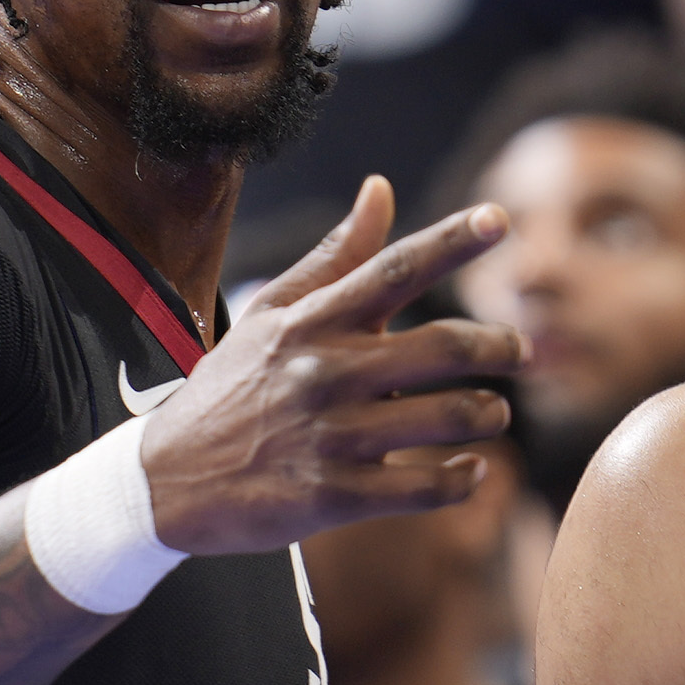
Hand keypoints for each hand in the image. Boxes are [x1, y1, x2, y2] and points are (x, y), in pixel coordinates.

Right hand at [135, 182, 520, 557]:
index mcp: (313, 322)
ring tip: (493, 413)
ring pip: (448, 417)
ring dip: (489, 414)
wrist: (164, 482)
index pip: (393, 269)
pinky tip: (471, 470)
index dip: (451, 241)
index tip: (500, 218)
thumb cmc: (231, 389)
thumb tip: (381, 188)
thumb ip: (335, 256)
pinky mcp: (333, 497)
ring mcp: (331, 436)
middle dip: (500, 346)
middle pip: (444, 346)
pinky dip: (463, 479)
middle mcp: (325, 372)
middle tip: (520, 350)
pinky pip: (425, 486)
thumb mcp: (272, 314)